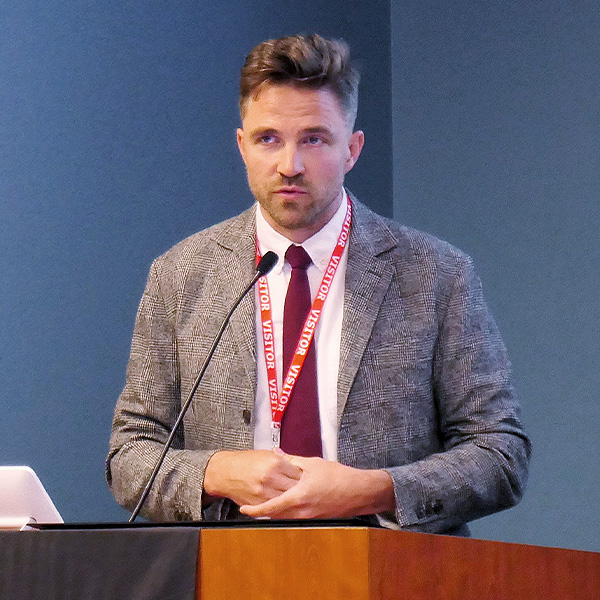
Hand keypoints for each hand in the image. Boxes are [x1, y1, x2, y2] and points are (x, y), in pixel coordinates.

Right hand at [203, 449, 301, 506]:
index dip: (304, 477)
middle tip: (306, 490)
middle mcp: (271, 478)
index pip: (298, 473)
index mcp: (275, 463)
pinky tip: (285, 505)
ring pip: (287, 500)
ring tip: (297, 498)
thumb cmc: (244, 462)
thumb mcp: (266, 455)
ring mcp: (264, 493)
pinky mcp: (259, 504)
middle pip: (295, 488)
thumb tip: (299, 465)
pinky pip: (275, 509)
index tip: (307, 478)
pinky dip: (281, 507)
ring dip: (292, 500)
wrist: (225, 472)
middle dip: (301, 489)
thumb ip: (283, 460)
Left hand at [239, 455, 394, 518]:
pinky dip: (284, 512)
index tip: (243, 509)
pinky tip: (282, 505)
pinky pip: (293, 518)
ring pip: (283, 517)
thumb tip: (276, 453)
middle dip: (260, 511)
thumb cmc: (338, 476)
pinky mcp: (314, 518)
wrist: (359, 492)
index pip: (271, 507)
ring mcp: (308, 517)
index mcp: (299, 496)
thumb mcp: (312, 464)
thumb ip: (291, 460)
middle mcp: (302, 511)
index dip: (255, 510)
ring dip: (272, 512)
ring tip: (261, 504)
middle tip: (248, 505)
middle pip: (274, 515)